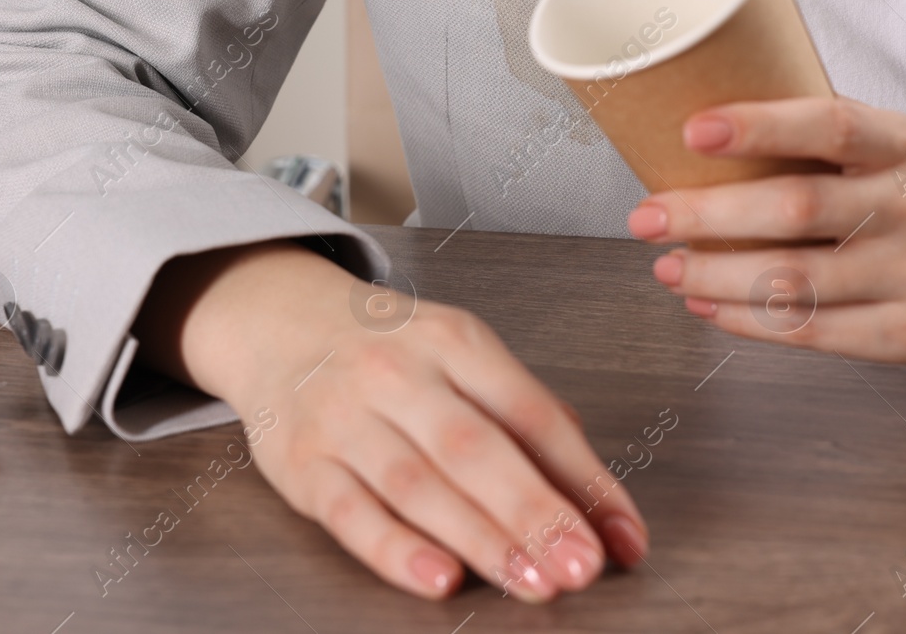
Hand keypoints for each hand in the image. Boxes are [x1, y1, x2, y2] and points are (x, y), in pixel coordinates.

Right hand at [134, 241, 647, 601]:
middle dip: (536, 513)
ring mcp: (347, 418)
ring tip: (532, 581)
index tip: (623, 535)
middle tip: (582, 566)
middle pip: (477, 449)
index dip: (585, 479)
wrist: (281, 323)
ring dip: (482, 540)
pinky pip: (352, 513)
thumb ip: (524, 413)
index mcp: (456, 342)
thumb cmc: (390, 350)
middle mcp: (401, 374)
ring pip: (420, 484)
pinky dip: (396, 550)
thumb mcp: (462, 354)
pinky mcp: (303, 463)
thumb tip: (591, 490)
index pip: (533, 415)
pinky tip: (439, 578)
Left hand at [626, 97, 905, 363]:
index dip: (760, 125)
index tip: (694, 129)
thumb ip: (828, 140)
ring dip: (714, 275)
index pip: (831, 126)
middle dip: (707, 215)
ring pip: (793, 281)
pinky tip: (706, 304)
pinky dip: (745, 319)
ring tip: (666, 265)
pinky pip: (810, 331)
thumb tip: (709, 129)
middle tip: (647, 215)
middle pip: (795, 210)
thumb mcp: (903, 145)